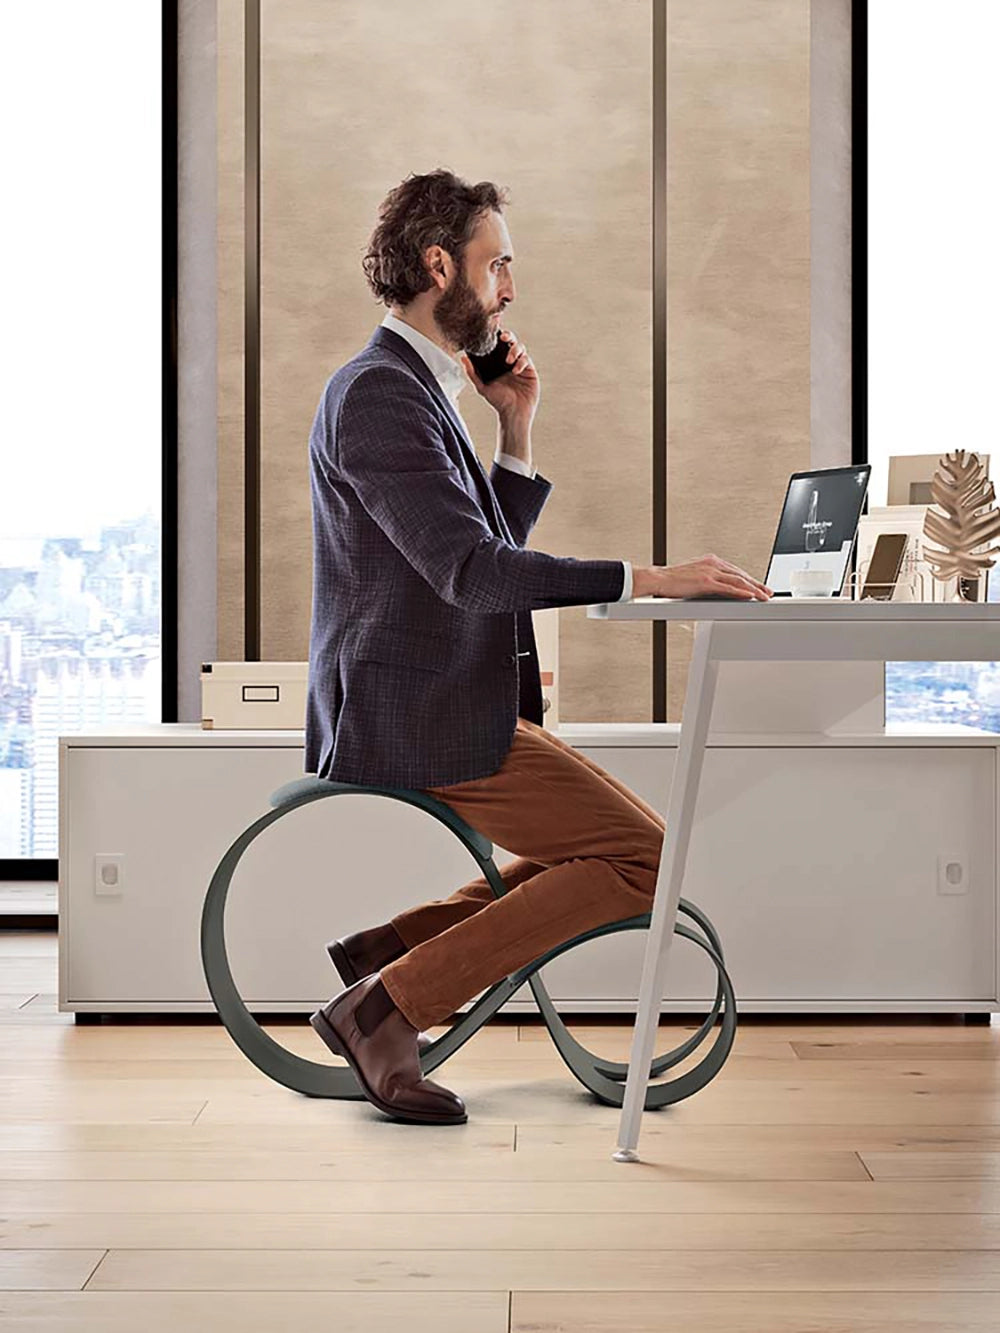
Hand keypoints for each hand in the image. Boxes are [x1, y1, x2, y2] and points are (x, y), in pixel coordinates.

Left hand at [459, 328, 539, 430]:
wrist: (514, 413)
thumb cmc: (498, 401)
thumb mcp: (482, 387)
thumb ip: (472, 373)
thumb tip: (463, 357)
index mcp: (496, 362)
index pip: (496, 343)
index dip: (495, 333)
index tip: (493, 323)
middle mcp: (508, 361)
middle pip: (510, 340)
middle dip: (507, 335)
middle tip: (503, 336)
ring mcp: (520, 364)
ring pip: (519, 347)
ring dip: (514, 350)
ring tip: (508, 360)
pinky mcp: (529, 370)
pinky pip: (526, 359)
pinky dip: (521, 362)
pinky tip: (516, 371)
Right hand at [635, 554, 772, 600]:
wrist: (658, 579)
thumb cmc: (672, 581)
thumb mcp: (694, 577)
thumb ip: (708, 580)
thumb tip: (718, 590)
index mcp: (711, 561)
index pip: (735, 571)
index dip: (749, 579)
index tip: (758, 586)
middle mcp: (713, 563)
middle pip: (741, 575)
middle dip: (756, 584)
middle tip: (768, 593)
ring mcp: (710, 571)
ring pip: (738, 580)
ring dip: (754, 589)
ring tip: (764, 597)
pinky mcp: (706, 581)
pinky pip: (729, 588)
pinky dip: (742, 592)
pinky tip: (751, 596)